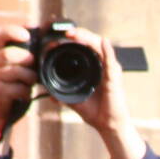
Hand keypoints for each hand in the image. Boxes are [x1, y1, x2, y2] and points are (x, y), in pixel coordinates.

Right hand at [0, 25, 36, 133]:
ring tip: (30, 82)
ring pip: (16, 71)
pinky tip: (26, 94)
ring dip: (30, 77)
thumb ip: (24, 48)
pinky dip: (27, 92)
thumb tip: (33, 25)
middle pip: (9, 53)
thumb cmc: (14, 84)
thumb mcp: (18, 64)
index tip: (26, 36)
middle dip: (27, 59)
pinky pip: (18, 88)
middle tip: (33, 65)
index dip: (13, 32)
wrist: (2, 112)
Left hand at [61, 26, 145, 158]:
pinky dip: (108, 51)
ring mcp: (109, 71)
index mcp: (92, 68)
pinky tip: (104, 43)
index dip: (72, 41)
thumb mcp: (72, 98)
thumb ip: (60, 91)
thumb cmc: (94, 111)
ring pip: (99, 48)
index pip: (83, 48)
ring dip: (88, 38)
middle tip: (65, 33)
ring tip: (76, 33)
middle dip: (79, 35)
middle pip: (91, 43)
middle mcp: (102, 66)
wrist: (107, 126)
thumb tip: (45, 88)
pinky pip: (111, 63)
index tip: (57, 40)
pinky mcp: (114, 79)